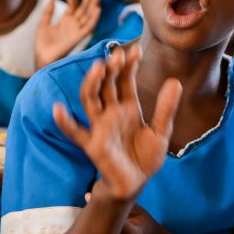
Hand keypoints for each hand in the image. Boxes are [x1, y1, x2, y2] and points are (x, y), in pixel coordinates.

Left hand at [34, 0, 100, 68]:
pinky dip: (94, 19)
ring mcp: (77, 31)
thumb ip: (48, 13)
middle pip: (85, 7)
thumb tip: (50, 0)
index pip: (73, 5)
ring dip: (93, 3)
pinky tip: (97, 9)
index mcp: (66, 21)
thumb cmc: (42, 45)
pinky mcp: (78, 38)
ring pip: (88, 14)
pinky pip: (88, 28)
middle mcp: (74, 25)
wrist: (41, 59)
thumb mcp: (43, 25)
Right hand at [53, 43, 181, 200]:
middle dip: (111, 69)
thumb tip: (175, 81)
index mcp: (127, 107)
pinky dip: (65, 122)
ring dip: (92, 83)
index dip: (129, 66)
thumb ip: (165, 108)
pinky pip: (75, 132)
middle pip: (106, 85)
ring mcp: (99, 126)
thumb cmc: (145, 157)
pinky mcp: (92, 144)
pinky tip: (58, 110)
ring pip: (90, 100)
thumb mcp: (161, 131)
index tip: (135, 49)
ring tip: (99, 67)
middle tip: (118, 54)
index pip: (124, 80)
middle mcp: (111, 112)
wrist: (135, 184)